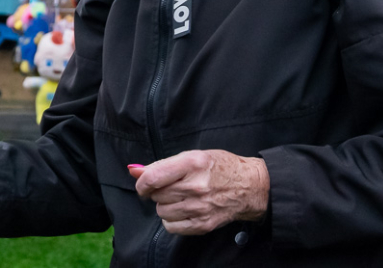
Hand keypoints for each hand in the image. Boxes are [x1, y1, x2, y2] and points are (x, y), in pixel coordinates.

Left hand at [130, 150, 268, 235]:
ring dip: (164, 205)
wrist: (249, 187)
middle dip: (158, 191)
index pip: (153, 177)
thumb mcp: (192, 156)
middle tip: (171, 186)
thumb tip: (133, 171)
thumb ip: (161, 165)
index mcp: (193, 164)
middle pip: (157, 195)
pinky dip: (171, 220)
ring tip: (179, 198)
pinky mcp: (203, 224)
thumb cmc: (219, 167)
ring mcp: (200, 208)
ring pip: (162, 211)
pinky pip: (172, 227)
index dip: (141, 183)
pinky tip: (181, 210)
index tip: (143, 184)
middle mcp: (196, 186)